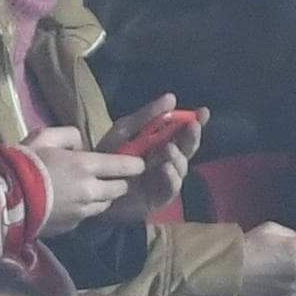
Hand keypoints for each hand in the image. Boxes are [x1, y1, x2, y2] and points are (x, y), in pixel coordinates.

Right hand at [21, 127, 142, 236]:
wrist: (2, 199)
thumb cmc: (23, 163)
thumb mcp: (45, 136)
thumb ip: (70, 136)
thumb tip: (81, 145)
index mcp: (87, 166)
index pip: (125, 166)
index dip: (135, 164)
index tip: (138, 163)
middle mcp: (90, 190)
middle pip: (120, 189)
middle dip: (120, 181)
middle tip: (112, 176)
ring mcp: (81, 212)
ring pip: (106, 204)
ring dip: (104, 197)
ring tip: (92, 190)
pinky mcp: (71, 226)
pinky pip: (87, 216)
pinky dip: (86, 209)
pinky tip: (72, 203)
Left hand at [102, 96, 202, 222]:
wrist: (92, 186)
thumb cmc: (108, 157)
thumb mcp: (125, 131)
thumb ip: (147, 116)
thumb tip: (172, 97)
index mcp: (160, 143)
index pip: (183, 131)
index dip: (195, 121)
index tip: (203, 112)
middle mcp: (166, 160)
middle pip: (188, 149)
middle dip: (192, 137)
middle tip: (192, 127)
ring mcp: (164, 180)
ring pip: (182, 167)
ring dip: (178, 156)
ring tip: (168, 150)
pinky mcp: (159, 198)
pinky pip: (172, 187)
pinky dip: (171, 177)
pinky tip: (165, 168)